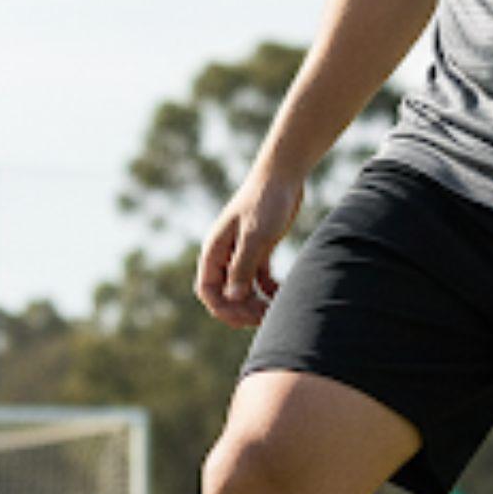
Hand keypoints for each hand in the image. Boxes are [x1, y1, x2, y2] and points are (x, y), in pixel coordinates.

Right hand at [196, 170, 304, 327]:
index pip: (208, 290)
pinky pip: (260, 280)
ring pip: (244, 290)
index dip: (221, 308)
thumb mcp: (255, 235)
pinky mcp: (261, 249)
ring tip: (276, 310)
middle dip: (241, 310)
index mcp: (215, 250)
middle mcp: (225, 254)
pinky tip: (283, 294)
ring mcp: (243, 253)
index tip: (241, 320)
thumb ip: (243, 266)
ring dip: (256, 304)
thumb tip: (233, 298)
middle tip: (264, 318)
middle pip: (226, 294)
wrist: (284, 173)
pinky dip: (269, 290)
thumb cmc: (266, 201)